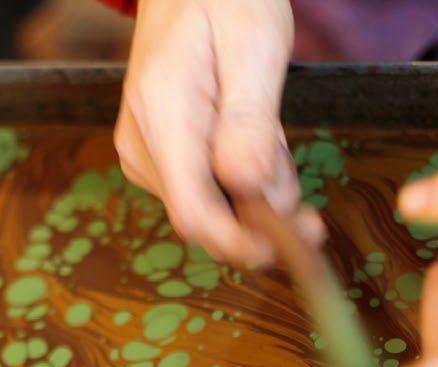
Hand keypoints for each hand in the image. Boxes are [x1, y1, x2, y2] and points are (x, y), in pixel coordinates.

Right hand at [114, 0, 323, 265]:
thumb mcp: (254, 44)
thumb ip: (252, 121)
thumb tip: (250, 186)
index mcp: (163, 117)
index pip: (194, 213)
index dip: (238, 243)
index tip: (280, 250)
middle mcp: (144, 149)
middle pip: (210, 217)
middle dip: (262, 211)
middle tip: (293, 168)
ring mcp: (147, 159)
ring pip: (216, 208)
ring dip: (257, 189)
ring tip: (268, 129)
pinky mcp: (161, 163)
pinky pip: (210, 193)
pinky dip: (244, 180)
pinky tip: (251, 138)